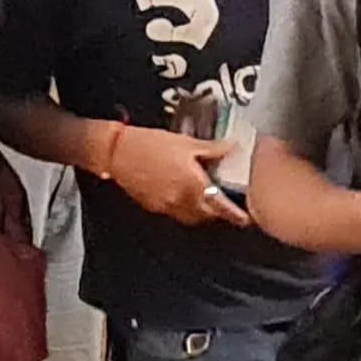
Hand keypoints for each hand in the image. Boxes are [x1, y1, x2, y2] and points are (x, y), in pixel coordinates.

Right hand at [108, 126, 248, 227]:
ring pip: (191, 216)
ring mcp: (166, 206)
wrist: (116, 152)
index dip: (234, 214)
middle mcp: (181, 200)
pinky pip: (174, 212)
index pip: (220, 206)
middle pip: (207, 215)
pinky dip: (183, 207)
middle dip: (217, 211)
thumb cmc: (148, 145)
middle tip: (225, 204)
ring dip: (201, 211)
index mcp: (193, 185)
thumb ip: (211, 148)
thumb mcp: (185, 142)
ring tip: (205, 197)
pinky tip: (182, 193)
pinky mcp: (153, 206)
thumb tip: (231, 147)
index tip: (245, 218)